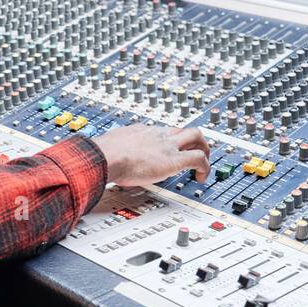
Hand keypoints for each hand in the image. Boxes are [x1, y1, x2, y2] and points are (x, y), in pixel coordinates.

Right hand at [92, 124, 211, 185]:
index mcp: (140, 131)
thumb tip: (105, 160)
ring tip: (202, 165)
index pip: (161, 131)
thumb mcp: (109, 148)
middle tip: (196, 152)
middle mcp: (156, 134)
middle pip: (183, 128)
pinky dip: (205, 167)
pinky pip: (199, 159)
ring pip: (197, 136)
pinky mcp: (174, 160)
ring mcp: (167, 145)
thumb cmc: (101, 155)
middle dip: (194, 140)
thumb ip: (112, 151)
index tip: (168, 151)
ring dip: (204, 149)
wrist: (104, 156)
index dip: (168, 141)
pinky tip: (201, 178)